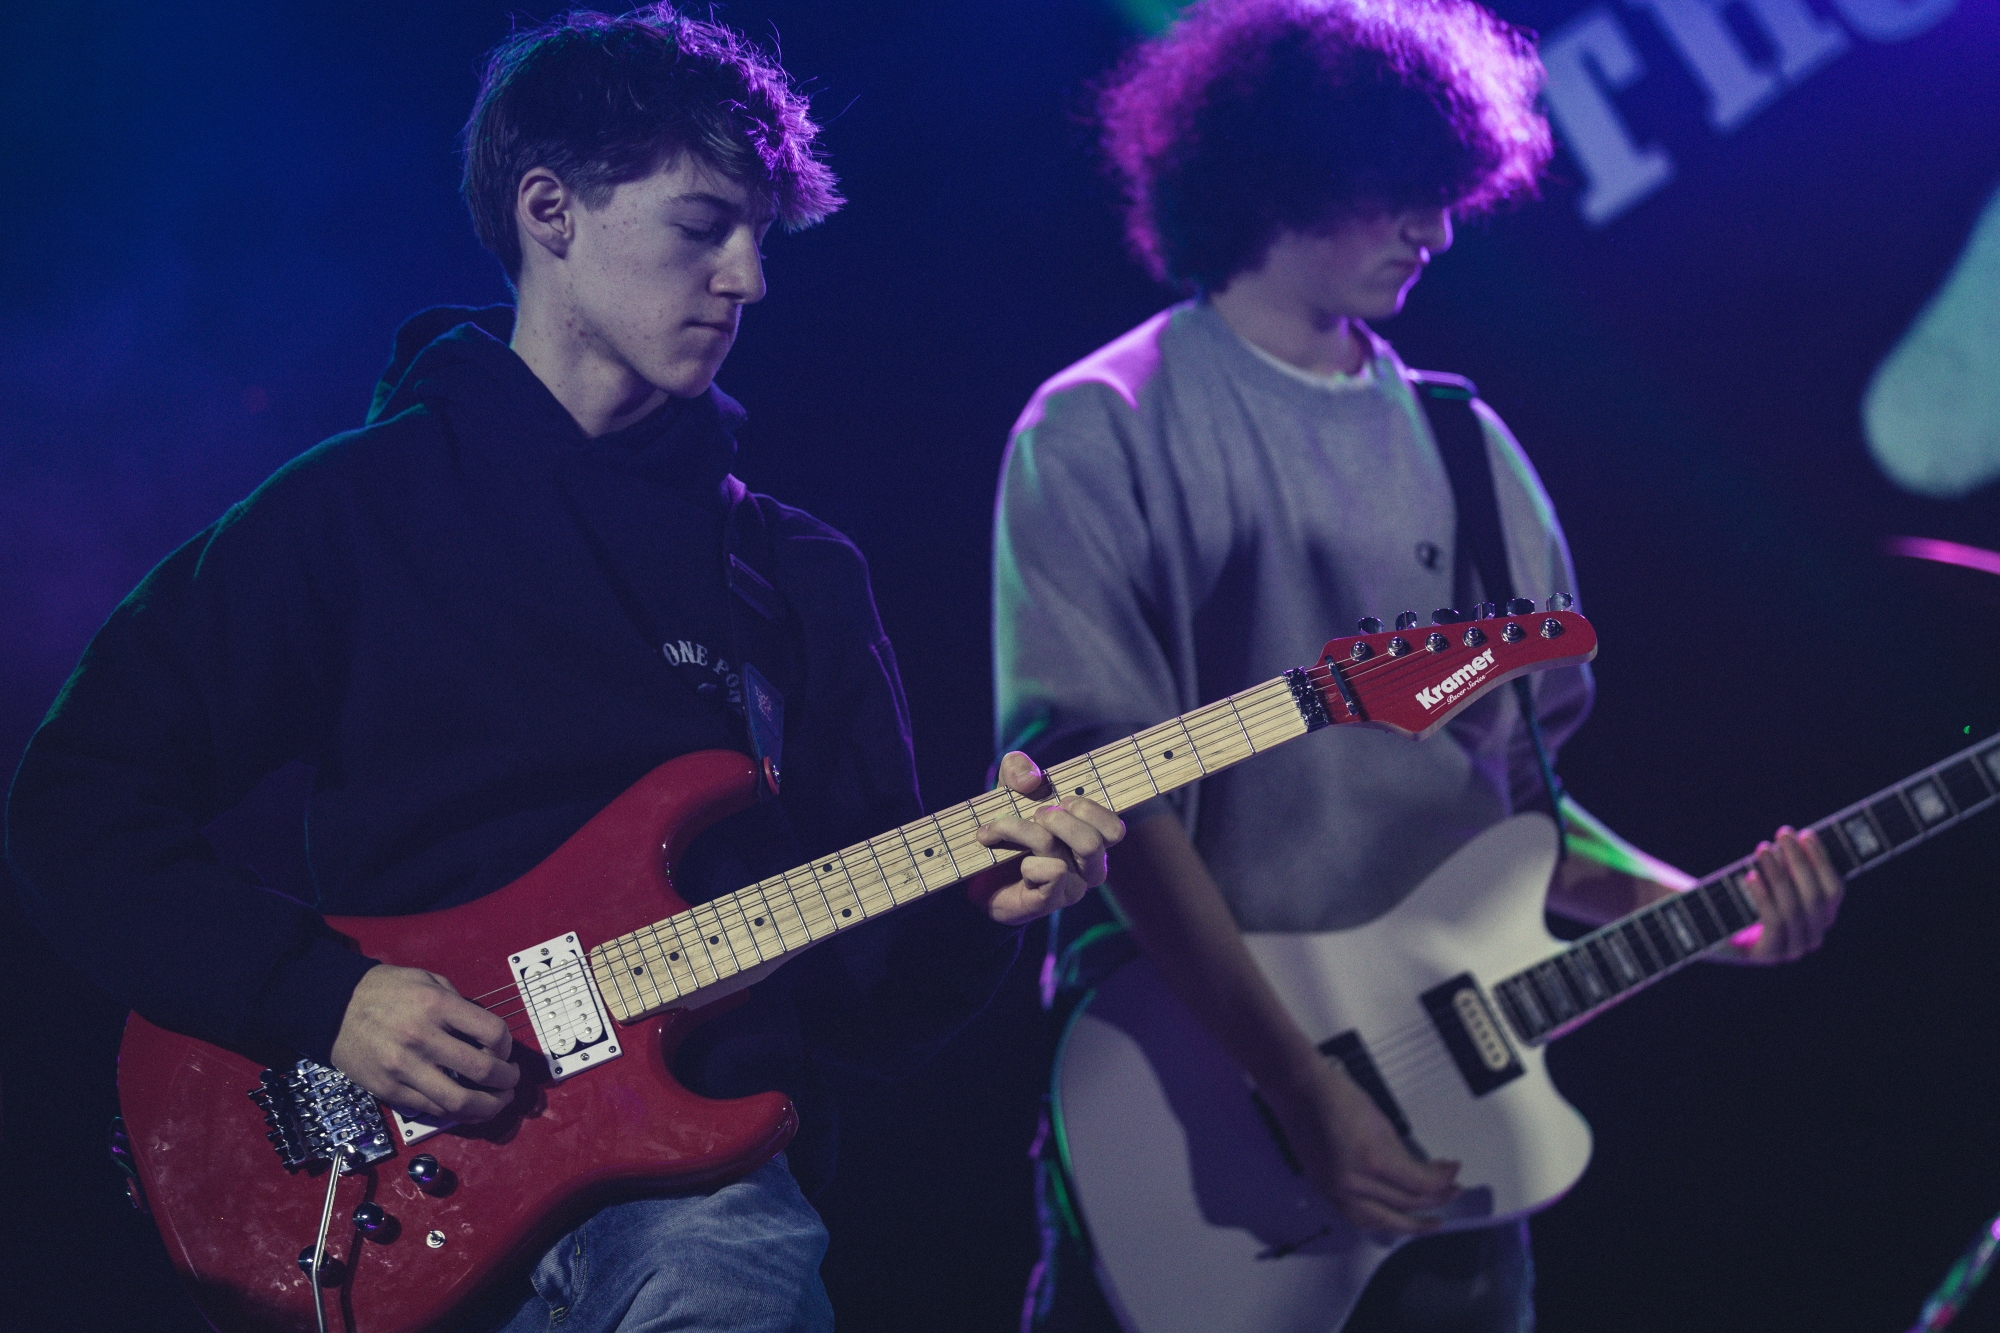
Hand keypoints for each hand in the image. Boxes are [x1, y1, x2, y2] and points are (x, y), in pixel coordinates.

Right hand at [329, 964, 520, 1121]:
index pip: (493, 1033)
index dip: (507, 1046)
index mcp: (436, 1006)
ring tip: (497, 1102)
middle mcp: (422, 1038)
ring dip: (488, 1106)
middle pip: (482, 1071)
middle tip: (510, 1081)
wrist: (332, 1008)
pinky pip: (433, 1109)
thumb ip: (458, 1005)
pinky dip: (457, 1112)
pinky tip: (467, 1107)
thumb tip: (487, 1034)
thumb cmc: (383, 991)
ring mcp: (404, 1068)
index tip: (504, 1051)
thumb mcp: (427, 980)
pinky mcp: (390, 1090)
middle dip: (506, 1081)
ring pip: (459, 1101)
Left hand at [966, 751, 1124, 925]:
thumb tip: (1032, 779)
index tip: (1063, 798)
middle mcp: (1088, 865)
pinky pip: (1049, 874)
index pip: (1113, 828)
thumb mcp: (1008, 792)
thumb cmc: (1006, 834)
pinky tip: (1012, 863)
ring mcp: (1072, 886)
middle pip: (1094, 841)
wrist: (978, 879)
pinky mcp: (1050, 901)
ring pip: (1060, 851)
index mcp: (1091, 837)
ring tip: (999, 828)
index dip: (1091, 809)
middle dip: (1059, 819)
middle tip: (1035, 814)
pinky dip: (1027, 863)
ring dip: (1024, 831)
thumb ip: (1018, 770)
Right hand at [1261, 1054, 1460, 1234]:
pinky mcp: (1325, 1191)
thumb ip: (1402, 1153)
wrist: (1298, 1091)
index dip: (1442, 1182)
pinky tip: (1394, 1219)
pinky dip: (1380, 1222)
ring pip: (1381, 1222)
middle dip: (1435, 1200)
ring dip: (1409, 1224)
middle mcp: (1353, 1183)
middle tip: (1451, 1192)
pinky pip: (1358, 1218)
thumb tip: (1422, 1173)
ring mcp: (1336, 1191)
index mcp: (1372, 1160)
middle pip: (1404, 1204)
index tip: (1453, 1173)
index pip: (1418, 1185)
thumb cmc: (1337, 1095)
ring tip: (1429, 1223)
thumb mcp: (1381, 1121)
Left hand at [1718, 826, 1843, 963]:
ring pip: (1793, 909)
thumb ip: (1787, 864)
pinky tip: (1751, 875)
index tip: (1806, 834)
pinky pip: (1773, 923)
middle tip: (1783, 833)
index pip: (1834, 890)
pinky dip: (1764, 896)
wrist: (1709, 928)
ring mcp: (1792, 950)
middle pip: (1816, 898)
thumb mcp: (1769, 878)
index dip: (1822, 861)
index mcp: (1822, 918)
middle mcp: (1813, 937)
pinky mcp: (1768, 955)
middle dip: (1800, 862)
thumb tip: (1798, 835)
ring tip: (1763, 849)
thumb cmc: (1743, 896)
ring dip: (1779, 874)